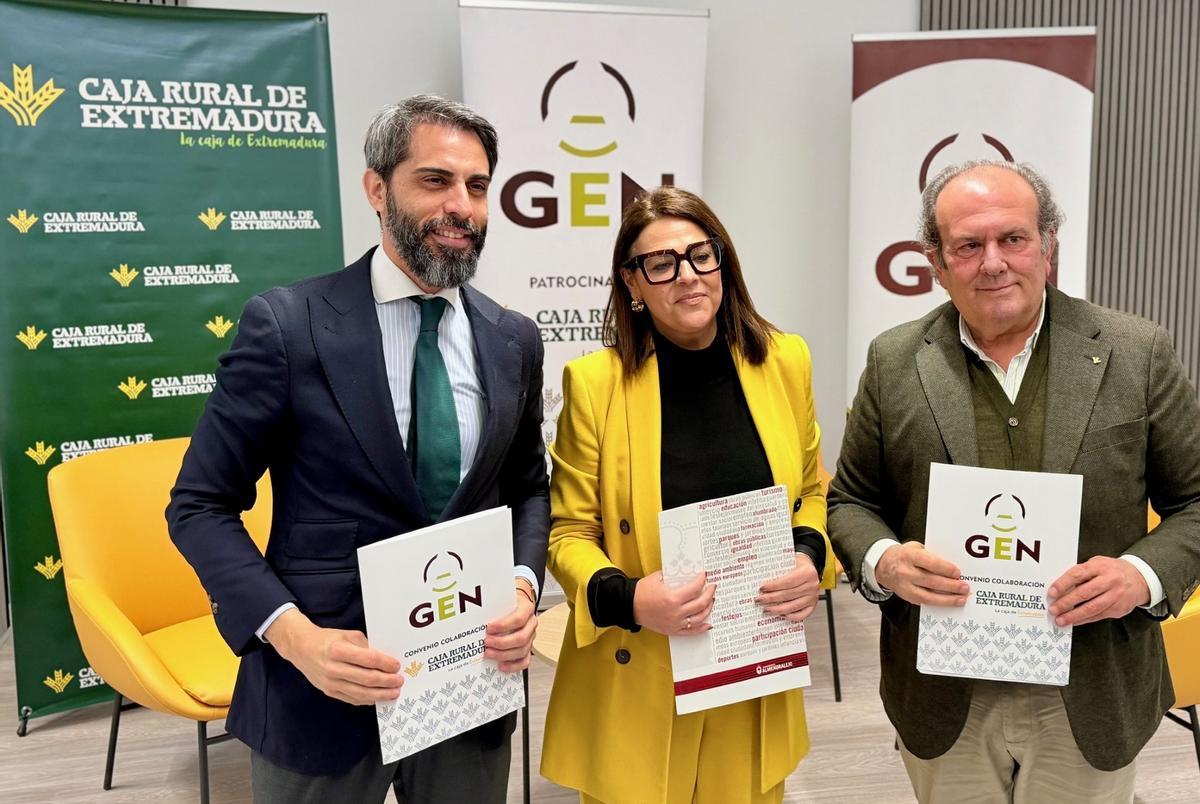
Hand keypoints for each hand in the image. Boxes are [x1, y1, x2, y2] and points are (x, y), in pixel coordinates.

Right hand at [266, 608, 401, 704]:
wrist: (302, 649)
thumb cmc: (328, 640)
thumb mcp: (348, 635)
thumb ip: (365, 646)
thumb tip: (385, 659)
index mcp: (338, 650)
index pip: (368, 659)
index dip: (385, 663)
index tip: (397, 666)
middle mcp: (333, 668)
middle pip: (366, 678)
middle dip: (386, 681)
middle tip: (399, 681)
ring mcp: (330, 682)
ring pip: (360, 692)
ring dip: (380, 694)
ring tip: (393, 692)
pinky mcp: (329, 692)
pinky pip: (351, 698)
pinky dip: (367, 699)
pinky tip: (377, 697)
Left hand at [484, 587, 536, 671]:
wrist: (516, 604)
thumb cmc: (507, 603)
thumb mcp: (502, 599)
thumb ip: (494, 606)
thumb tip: (476, 614)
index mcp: (526, 609)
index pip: (518, 619)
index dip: (503, 625)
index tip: (489, 628)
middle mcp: (531, 624)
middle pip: (521, 638)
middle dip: (501, 643)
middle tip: (487, 643)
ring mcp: (531, 637)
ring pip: (522, 650)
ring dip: (504, 654)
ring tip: (489, 653)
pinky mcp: (528, 648)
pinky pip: (524, 660)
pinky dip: (513, 665)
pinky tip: (502, 665)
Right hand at [632, 571, 714, 635]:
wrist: (630, 606)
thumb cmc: (642, 592)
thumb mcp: (657, 578)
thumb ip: (673, 574)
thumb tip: (686, 571)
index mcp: (672, 598)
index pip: (695, 588)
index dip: (702, 580)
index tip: (704, 575)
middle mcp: (675, 612)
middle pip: (700, 603)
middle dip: (709, 593)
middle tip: (712, 586)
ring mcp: (675, 623)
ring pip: (699, 618)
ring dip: (708, 608)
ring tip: (711, 601)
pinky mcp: (673, 630)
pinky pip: (691, 631)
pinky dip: (702, 628)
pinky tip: (708, 623)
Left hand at [756, 553, 820, 621]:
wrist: (809, 568)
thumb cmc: (797, 565)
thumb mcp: (788, 562)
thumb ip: (778, 570)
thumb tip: (761, 579)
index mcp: (807, 572)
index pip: (788, 581)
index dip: (773, 586)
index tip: (762, 588)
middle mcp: (812, 585)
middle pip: (789, 595)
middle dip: (771, 598)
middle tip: (760, 599)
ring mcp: (813, 597)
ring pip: (794, 606)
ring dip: (778, 609)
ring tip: (767, 609)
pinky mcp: (812, 605)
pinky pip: (802, 615)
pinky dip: (791, 617)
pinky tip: (781, 615)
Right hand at [875, 541, 967, 606]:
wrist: (884, 565)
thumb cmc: (905, 555)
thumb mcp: (916, 548)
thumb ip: (931, 555)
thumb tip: (951, 567)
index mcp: (909, 556)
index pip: (930, 563)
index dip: (945, 569)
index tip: (958, 573)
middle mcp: (906, 572)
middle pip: (931, 581)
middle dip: (951, 586)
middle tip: (964, 587)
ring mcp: (905, 586)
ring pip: (928, 596)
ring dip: (947, 599)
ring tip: (961, 599)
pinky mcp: (906, 597)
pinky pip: (925, 602)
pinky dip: (939, 603)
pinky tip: (949, 602)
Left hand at [1048, 556, 1149, 626]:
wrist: (1139, 578)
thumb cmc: (1111, 570)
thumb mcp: (1097, 564)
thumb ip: (1081, 573)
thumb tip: (1059, 587)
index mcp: (1100, 566)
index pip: (1077, 574)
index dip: (1062, 584)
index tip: (1051, 592)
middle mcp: (1109, 580)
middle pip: (1084, 593)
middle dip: (1066, 603)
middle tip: (1053, 609)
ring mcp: (1115, 595)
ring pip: (1092, 608)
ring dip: (1074, 615)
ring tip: (1061, 619)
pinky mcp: (1119, 608)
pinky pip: (1099, 615)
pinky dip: (1084, 619)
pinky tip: (1074, 621)